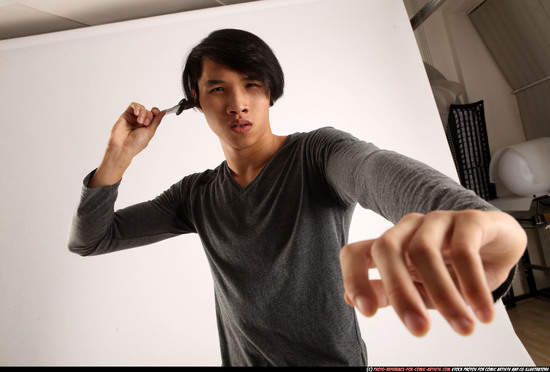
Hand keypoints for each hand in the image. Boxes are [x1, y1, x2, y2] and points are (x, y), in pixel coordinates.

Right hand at [108, 102, 164, 157]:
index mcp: (147, 127)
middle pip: (148, 111)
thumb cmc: (136, 143)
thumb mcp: (150, 132)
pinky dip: (136, 107)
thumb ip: (157, 121)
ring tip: (139, 121)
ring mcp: (133, 118)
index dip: (156, 112)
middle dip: (149, 115)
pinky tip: (136, 113)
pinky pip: (133, 105)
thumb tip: (164, 112)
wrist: (123, 147)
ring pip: (141, 107)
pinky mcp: (126, 115)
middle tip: (145, 123)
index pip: (154, 115)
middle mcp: (140, 122)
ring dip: (143, 112)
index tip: (156, 112)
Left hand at [340, 209, 525, 336]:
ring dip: (444, 295)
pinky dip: (473, 285)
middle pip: (386, 249)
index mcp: (390, 244)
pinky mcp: (469, 219)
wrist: (499, 246)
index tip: (367, 311)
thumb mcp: (418, 287)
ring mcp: (437, 220)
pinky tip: (483, 311)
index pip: (355, 253)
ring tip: (464, 327)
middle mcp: (408, 228)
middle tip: (420, 329)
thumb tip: (351, 299)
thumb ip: (386, 293)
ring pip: (424, 251)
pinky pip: (465, 250)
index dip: (354, 278)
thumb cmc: (453, 268)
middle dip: (400, 293)